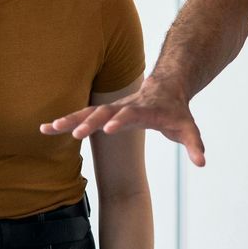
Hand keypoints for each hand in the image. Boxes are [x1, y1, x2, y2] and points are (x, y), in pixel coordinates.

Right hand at [41, 75, 207, 166]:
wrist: (167, 86)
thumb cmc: (176, 111)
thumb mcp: (188, 127)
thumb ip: (194, 144)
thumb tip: (202, 163)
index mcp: (145, 109)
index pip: (131, 114)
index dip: (120, 120)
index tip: (108, 129)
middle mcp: (124, 106)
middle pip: (104, 112)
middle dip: (88, 122)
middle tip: (73, 134)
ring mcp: (112, 107)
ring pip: (87, 112)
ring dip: (68, 120)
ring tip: (47, 129)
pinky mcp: (103, 111)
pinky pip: (82, 114)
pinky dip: (65, 120)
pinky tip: (45, 128)